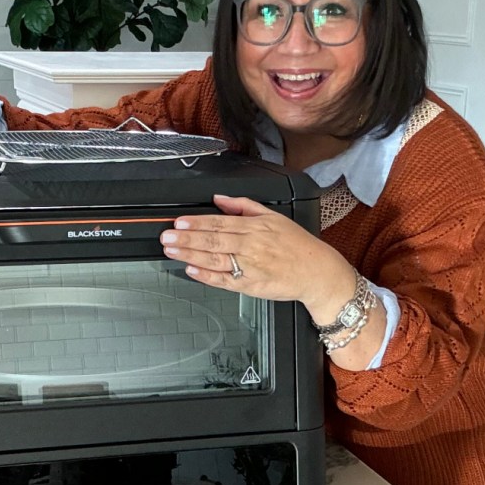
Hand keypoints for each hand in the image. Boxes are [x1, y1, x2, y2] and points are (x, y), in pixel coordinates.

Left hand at [160, 194, 353, 311]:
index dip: (197, 222)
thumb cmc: (296, 245)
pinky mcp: (250, 286)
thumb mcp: (273, 216)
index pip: (219, 222)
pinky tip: (191, 270)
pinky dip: (207, 276)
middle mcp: (250, 246)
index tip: (179, 222)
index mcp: (254, 227)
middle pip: (213, 240)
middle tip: (167, 236)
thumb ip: (244, 206)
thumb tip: (220, 198)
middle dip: (187, 238)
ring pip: (215, 259)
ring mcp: (250, 267)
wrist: (316, 272)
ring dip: (191, 254)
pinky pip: (224, 281)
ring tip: (172, 250)